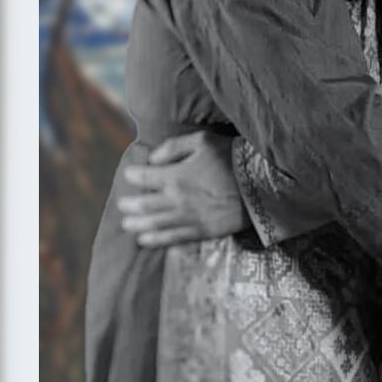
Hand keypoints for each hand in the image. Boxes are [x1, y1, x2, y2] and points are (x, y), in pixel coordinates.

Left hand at [117, 129, 249, 246]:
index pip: (145, 178)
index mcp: (175, 176)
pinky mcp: (201, 232)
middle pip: (145, 205)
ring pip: (155, 224)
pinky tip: (146, 241)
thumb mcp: (202, 141)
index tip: (129, 175)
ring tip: (127, 225)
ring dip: (138, 225)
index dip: (134, 176)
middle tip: (122, 205)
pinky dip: (156, 240)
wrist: (259, 186)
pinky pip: (173, 238)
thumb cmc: (231, 158)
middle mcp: (177, 200)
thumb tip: (153, 158)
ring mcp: (188, 218)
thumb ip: (174, 147)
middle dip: (130, 205)